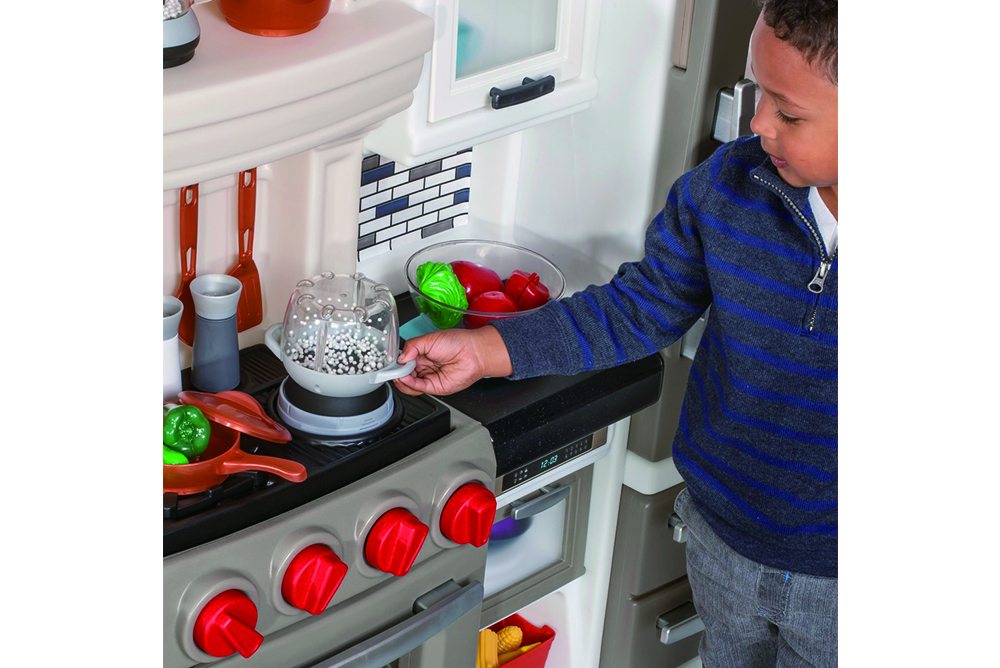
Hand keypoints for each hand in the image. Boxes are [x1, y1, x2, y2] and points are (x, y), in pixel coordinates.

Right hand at [393, 326, 512, 395]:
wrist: (473, 352)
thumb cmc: (458, 342)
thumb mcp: (429, 339)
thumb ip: (412, 346)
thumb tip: (400, 357)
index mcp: (421, 355)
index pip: (403, 362)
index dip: (396, 363)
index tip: (390, 363)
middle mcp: (424, 367)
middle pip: (404, 374)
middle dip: (397, 372)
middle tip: (394, 369)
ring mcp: (429, 377)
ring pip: (409, 384)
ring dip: (401, 380)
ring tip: (400, 373)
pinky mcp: (435, 386)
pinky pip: (418, 388)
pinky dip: (410, 384)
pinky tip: (406, 377)